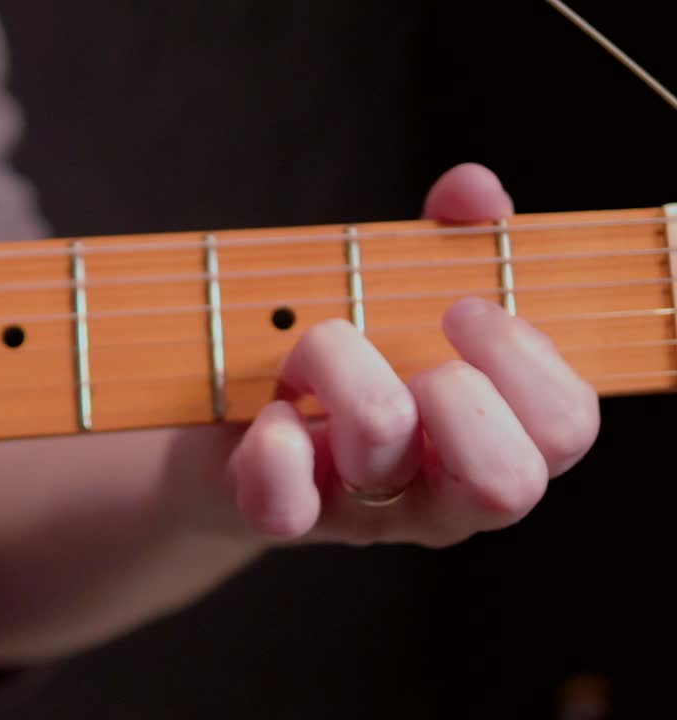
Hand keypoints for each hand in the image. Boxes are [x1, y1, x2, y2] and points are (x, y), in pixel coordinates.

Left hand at [221, 163, 600, 547]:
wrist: (235, 426)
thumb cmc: (343, 362)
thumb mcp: (402, 301)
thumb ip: (453, 242)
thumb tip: (474, 189)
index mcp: (494, 437)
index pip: (567, 427)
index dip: (529, 358)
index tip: (464, 306)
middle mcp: (442, 494)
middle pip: (507, 482)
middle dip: (459, 391)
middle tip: (407, 351)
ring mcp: (365, 514)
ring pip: (383, 452)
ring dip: (343, 366)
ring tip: (316, 347)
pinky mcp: (285, 516)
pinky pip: (286, 499)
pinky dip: (274, 439)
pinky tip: (273, 410)